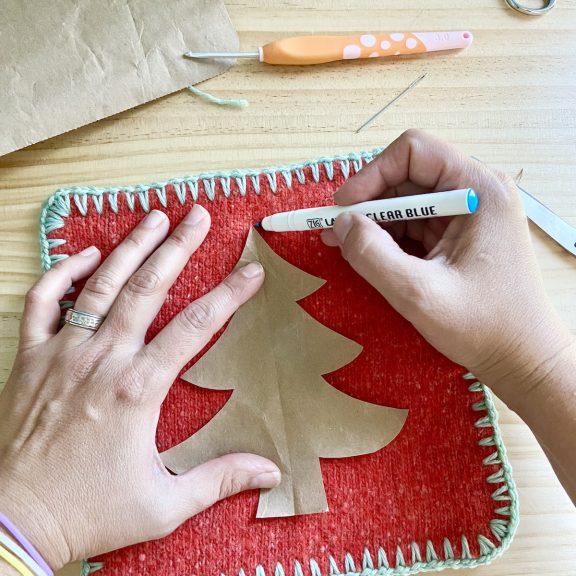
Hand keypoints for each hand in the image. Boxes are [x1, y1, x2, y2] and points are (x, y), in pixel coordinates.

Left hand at [0, 205, 279, 570]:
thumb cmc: (88, 512)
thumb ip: (220, 479)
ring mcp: (62, 354)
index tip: (252, 271)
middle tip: (199, 215)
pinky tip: (87, 255)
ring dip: (131, 248)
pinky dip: (63, 273)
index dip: (229, 295)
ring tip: (154, 217)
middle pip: (147, 289)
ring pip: (101, 286)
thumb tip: (272, 473)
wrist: (14, 523)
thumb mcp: (164, 505)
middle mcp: (102, 360)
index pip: (195, 328)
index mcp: (138, 389)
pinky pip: (43, 302)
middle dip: (178, 247)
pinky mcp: (30, 359)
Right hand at [322, 129, 573, 408]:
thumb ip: (374, 256)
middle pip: (407, 175)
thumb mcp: (421, 295)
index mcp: (480, 191)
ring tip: (345, 246)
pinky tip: (369, 255)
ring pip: (406, 201)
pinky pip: (413, 223)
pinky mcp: (457, 235)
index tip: (343, 208)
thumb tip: (340, 225)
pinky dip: (387, 237)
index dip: (371, 174)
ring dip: (374, 221)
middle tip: (336, 231)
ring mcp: (467, 214)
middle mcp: (476, 192)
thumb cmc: (485, 327)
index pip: (415, 152)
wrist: (521, 358)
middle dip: (368, 202)